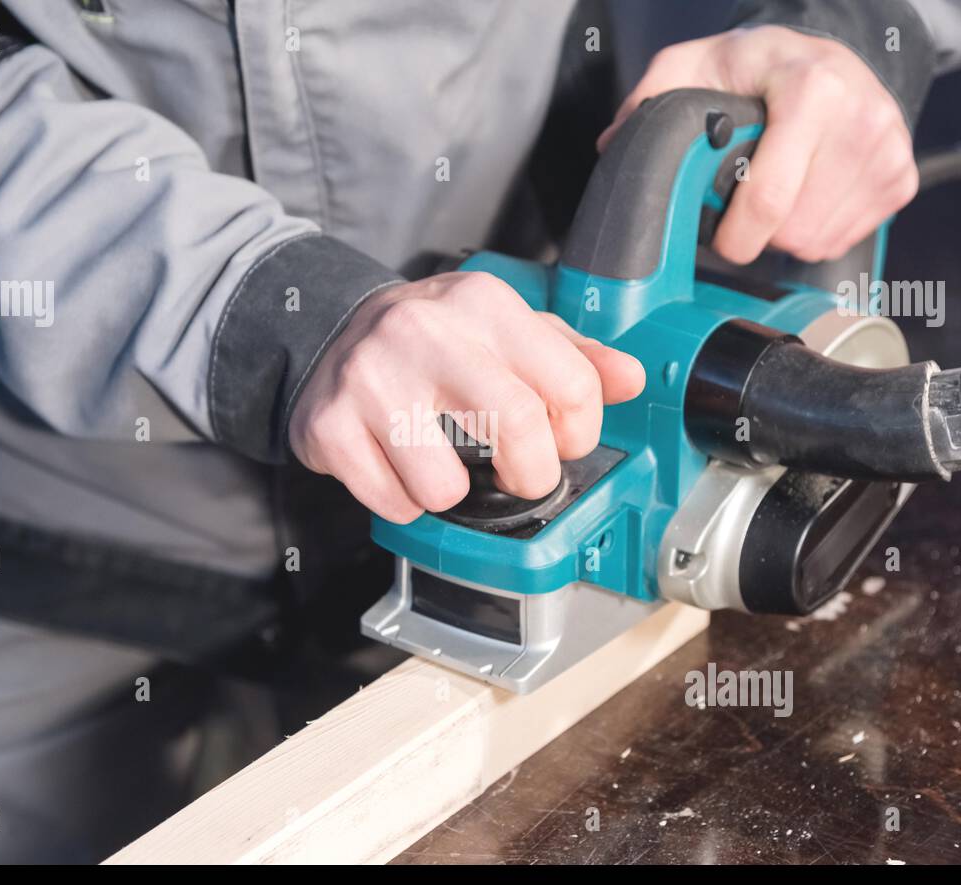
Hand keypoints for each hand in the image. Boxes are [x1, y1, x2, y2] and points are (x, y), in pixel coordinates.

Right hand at [288, 271, 645, 523]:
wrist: (331, 329)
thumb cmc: (434, 340)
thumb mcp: (506, 328)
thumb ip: (573, 355)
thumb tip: (630, 380)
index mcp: (484, 304)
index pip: (574, 386)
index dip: (577, 435)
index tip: (557, 442)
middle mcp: (426, 333)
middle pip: (518, 430)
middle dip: (530, 476)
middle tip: (514, 476)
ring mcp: (372, 379)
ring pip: (444, 488)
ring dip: (450, 496)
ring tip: (438, 463)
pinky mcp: (330, 424)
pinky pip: (392, 503)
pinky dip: (402, 502)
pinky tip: (396, 465)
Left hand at [599, 26, 918, 264]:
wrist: (829, 56)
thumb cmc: (761, 67)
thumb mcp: (698, 64)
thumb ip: (652, 97)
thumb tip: (617, 143)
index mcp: (813, 88)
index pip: (770, 199)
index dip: (734, 235)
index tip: (719, 236)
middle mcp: (862, 117)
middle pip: (793, 231)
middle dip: (759, 229)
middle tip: (749, 196)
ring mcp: (888, 151)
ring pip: (818, 243)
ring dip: (786, 232)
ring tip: (779, 189)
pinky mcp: (900, 179)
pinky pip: (844, 241)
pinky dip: (817, 230)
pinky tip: (807, 194)